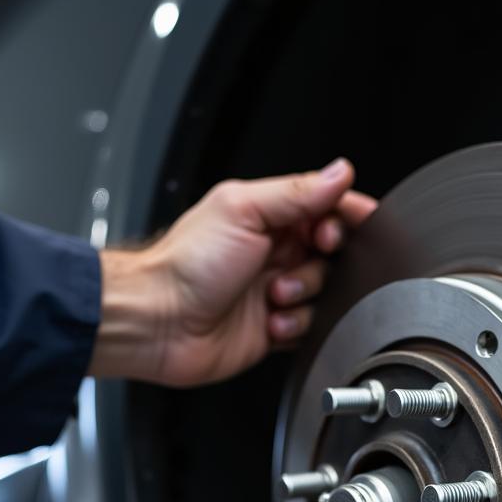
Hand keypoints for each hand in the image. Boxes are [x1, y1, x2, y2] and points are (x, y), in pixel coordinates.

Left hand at [90, 158, 377, 385]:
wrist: (159, 322)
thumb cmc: (185, 266)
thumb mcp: (243, 211)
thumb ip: (296, 192)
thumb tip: (339, 173)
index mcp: (269, 216)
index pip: (328, 208)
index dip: (342, 220)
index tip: (336, 233)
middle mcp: (275, 252)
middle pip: (334, 255)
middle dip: (321, 264)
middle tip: (291, 267)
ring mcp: (277, 290)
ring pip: (326, 294)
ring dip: (305, 297)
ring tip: (272, 297)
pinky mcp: (276, 328)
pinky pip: (311, 328)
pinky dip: (296, 326)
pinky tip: (270, 323)